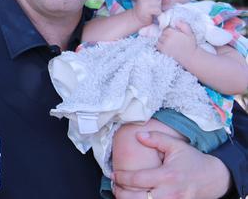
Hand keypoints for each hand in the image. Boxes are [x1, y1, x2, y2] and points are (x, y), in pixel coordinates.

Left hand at [112, 131, 230, 198]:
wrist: (214, 178)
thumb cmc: (192, 160)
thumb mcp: (176, 146)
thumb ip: (157, 138)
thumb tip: (138, 134)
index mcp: (168, 176)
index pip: (138, 180)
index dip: (122, 178)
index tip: (113, 174)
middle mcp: (170, 193)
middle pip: (138, 198)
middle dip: (121, 193)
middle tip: (114, 185)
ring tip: (120, 193)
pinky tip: (134, 197)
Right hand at [132, 0, 161, 25]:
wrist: (136, 19)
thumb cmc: (145, 9)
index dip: (157, 0)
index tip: (150, 4)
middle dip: (158, 4)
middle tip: (150, 8)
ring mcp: (144, 2)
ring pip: (159, 4)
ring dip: (157, 9)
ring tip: (151, 11)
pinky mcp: (147, 9)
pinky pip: (158, 10)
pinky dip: (157, 14)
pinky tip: (151, 14)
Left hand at [157, 22, 196, 64]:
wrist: (190, 56)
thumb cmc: (190, 44)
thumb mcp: (190, 32)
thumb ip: (183, 25)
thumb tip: (176, 20)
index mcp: (172, 33)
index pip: (165, 28)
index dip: (169, 30)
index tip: (173, 33)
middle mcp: (167, 39)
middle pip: (161, 34)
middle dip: (165, 35)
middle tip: (172, 38)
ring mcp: (164, 45)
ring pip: (159, 39)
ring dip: (162, 40)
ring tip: (170, 42)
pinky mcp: (163, 51)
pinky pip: (158, 46)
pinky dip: (160, 45)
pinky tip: (167, 46)